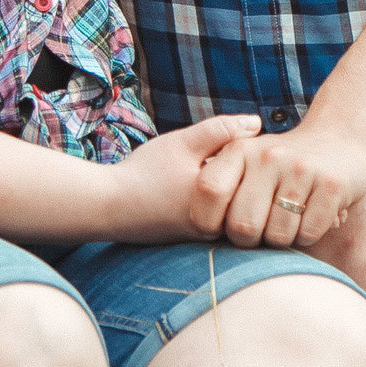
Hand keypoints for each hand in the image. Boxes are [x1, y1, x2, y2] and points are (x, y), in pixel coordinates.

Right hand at [103, 112, 259, 241]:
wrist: (107, 207)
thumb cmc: (144, 172)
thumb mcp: (183, 142)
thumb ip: (221, 130)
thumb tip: (258, 123)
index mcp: (220, 203)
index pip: (255, 177)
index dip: (251, 154)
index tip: (238, 145)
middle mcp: (218, 227)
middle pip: (248, 197)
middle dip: (245, 175)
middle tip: (231, 157)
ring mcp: (206, 239)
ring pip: (234, 210)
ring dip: (231, 190)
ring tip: (212, 171)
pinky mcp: (195, 242)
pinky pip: (220, 220)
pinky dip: (217, 203)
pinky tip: (199, 188)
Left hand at [193, 125, 365, 250]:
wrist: (342, 138)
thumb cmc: (283, 165)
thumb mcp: (248, 162)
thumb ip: (223, 189)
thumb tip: (202, 233)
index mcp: (239, 150)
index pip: (208, 191)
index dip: (209, 220)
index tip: (221, 227)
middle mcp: (268, 156)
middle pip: (243, 226)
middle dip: (251, 239)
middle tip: (263, 226)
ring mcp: (301, 168)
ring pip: (278, 236)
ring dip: (283, 239)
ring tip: (290, 217)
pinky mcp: (331, 184)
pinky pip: (309, 234)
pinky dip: (309, 235)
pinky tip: (312, 215)